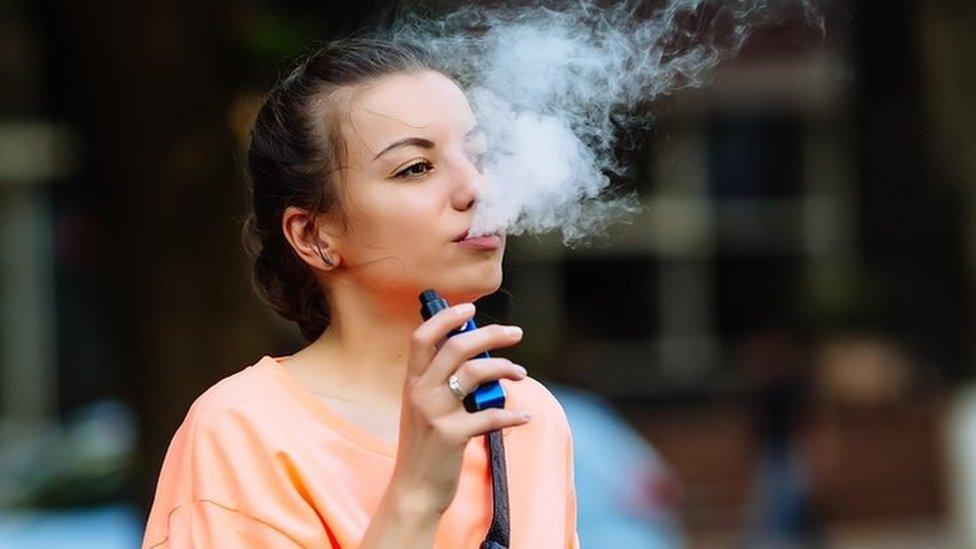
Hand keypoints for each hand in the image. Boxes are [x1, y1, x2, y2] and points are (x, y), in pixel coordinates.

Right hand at [389, 302, 529, 516]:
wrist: (413, 490)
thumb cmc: (424, 447)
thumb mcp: (422, 409)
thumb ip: (439, 383)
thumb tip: (475, 357)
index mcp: (412, 382)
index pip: (422, 337)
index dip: (446, 317)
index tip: (470, 308)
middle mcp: (421, 392)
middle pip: (457, 347)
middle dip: (490, 334)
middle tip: (515, 333)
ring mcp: (435, 413)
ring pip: (476, 373)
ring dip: (505, 368)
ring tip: (521, 374)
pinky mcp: (452, 436)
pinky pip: (490, 416)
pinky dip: (513, 415)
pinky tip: (525, 417)